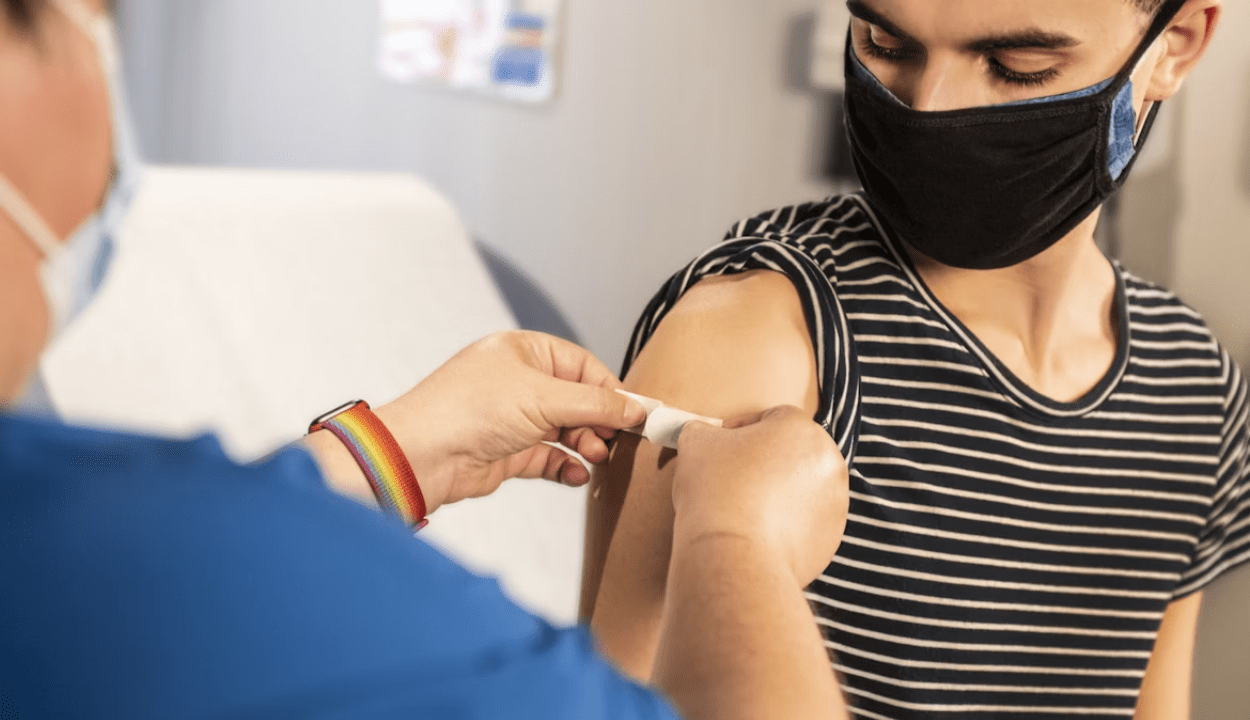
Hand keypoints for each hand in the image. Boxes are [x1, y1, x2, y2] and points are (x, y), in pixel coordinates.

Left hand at [373, 331, 646, 513]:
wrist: (421, 455)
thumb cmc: (466, 410)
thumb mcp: (544, 398)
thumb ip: (596, 405)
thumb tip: (636, 408)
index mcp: (524, 351)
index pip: (583, 366)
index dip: (611, 390)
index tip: (638, 413)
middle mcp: (518, 381)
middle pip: (577, 400)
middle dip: (599, 422)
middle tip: (617, 440)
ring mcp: (511, 418)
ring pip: (564, 430)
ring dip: (585, 444)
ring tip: (597, 457)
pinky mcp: (506, 452)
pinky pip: (548, 457)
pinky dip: (566, 466)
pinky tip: (579, 474)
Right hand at [670, 406, 848, 585]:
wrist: (734, 556)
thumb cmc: (716, 491)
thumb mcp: (696, 443)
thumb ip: (704, 431)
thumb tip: (704, 435)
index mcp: (801, 428)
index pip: (770, 418)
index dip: (741, 430)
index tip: (721, 448)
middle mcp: (828, 461)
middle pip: (792, 452)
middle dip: (765, 461)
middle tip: (733, 478)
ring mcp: (835, 501)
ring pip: (801, 488)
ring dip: (777, 492)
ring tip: (743, 508)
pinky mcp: (831, 537)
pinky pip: (806, 522)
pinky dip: (786, 523)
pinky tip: (757, 531)